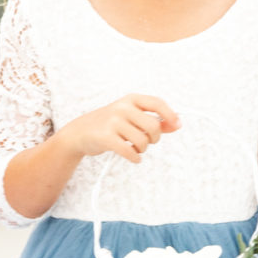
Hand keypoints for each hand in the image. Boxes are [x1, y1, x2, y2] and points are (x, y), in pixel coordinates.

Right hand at [61, 94, 180, 164]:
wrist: (79, 133)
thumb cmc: (109, 125)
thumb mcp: (131, 117)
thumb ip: (154, 120)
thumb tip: (177, 124)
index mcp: (130, 99)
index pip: (157, 103)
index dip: (170, 114)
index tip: (177, 124)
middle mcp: (122, 107)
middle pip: (153, 126)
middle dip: (154, 138)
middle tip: (146, 141)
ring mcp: (113, 121)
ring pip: (143, 141)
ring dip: (142, 149)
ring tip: (135, 148)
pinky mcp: (106, 137)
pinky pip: (130, 151)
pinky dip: (135, 158)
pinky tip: (133, 157)